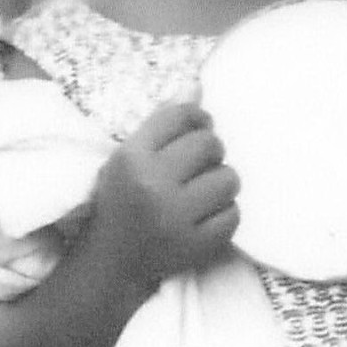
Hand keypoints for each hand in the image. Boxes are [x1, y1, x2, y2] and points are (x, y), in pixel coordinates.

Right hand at [88, 103, 239, 291]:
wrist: (113, 260)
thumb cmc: (122, 198)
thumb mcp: (130, 155)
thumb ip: (163, 120)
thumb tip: (196, 85)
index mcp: (132, 157)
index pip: (181, 115)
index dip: (198, 117)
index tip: (198, 128)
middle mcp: (153, 184)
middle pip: (210, 144)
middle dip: (211, 151)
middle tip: (199, 165)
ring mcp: (176, 218)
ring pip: (229, 179)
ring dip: (220, 183)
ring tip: (202, 192)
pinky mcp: (196, 246)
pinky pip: (233, 214)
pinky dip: (224, 213)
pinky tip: (204, 216)